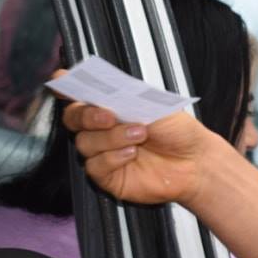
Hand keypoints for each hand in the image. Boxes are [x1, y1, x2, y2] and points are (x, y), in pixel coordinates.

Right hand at [58, 78, 215, 205]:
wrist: (195, 160)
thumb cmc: (176, 130)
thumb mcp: (152, 104)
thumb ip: (124, 96)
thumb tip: (101, 88)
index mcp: (109, 106)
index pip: (79, 95)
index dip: (67, 87)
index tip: (62, 81)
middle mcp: (101, 129)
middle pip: (73, 119)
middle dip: (87, 115)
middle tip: (109, 116)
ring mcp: (103, 152)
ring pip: (85, 143)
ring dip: (111, 137)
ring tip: (139, 135)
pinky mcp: (108, 176)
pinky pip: (95, 166)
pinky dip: (112, 158)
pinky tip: (131, 154)